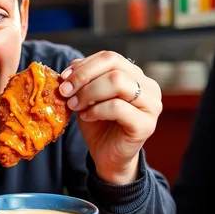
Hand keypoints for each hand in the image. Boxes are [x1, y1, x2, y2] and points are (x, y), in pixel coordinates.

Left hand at [59, 51, 161, 184]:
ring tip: (75, 105)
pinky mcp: (146, 124)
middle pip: (114, 66)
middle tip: (65, 92)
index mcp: (135, 75)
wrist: (107, 156)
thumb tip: (72, 65)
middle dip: (83, 78)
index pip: (109, 57)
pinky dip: (96, 110)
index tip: (63, 78)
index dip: (83, 65)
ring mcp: (151, 105)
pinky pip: (117, 107)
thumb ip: (83, 80)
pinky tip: (86, 116)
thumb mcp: (86, 97)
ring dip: (88, 93)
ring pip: (117, 82)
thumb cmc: (98, 124)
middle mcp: (148, 87)